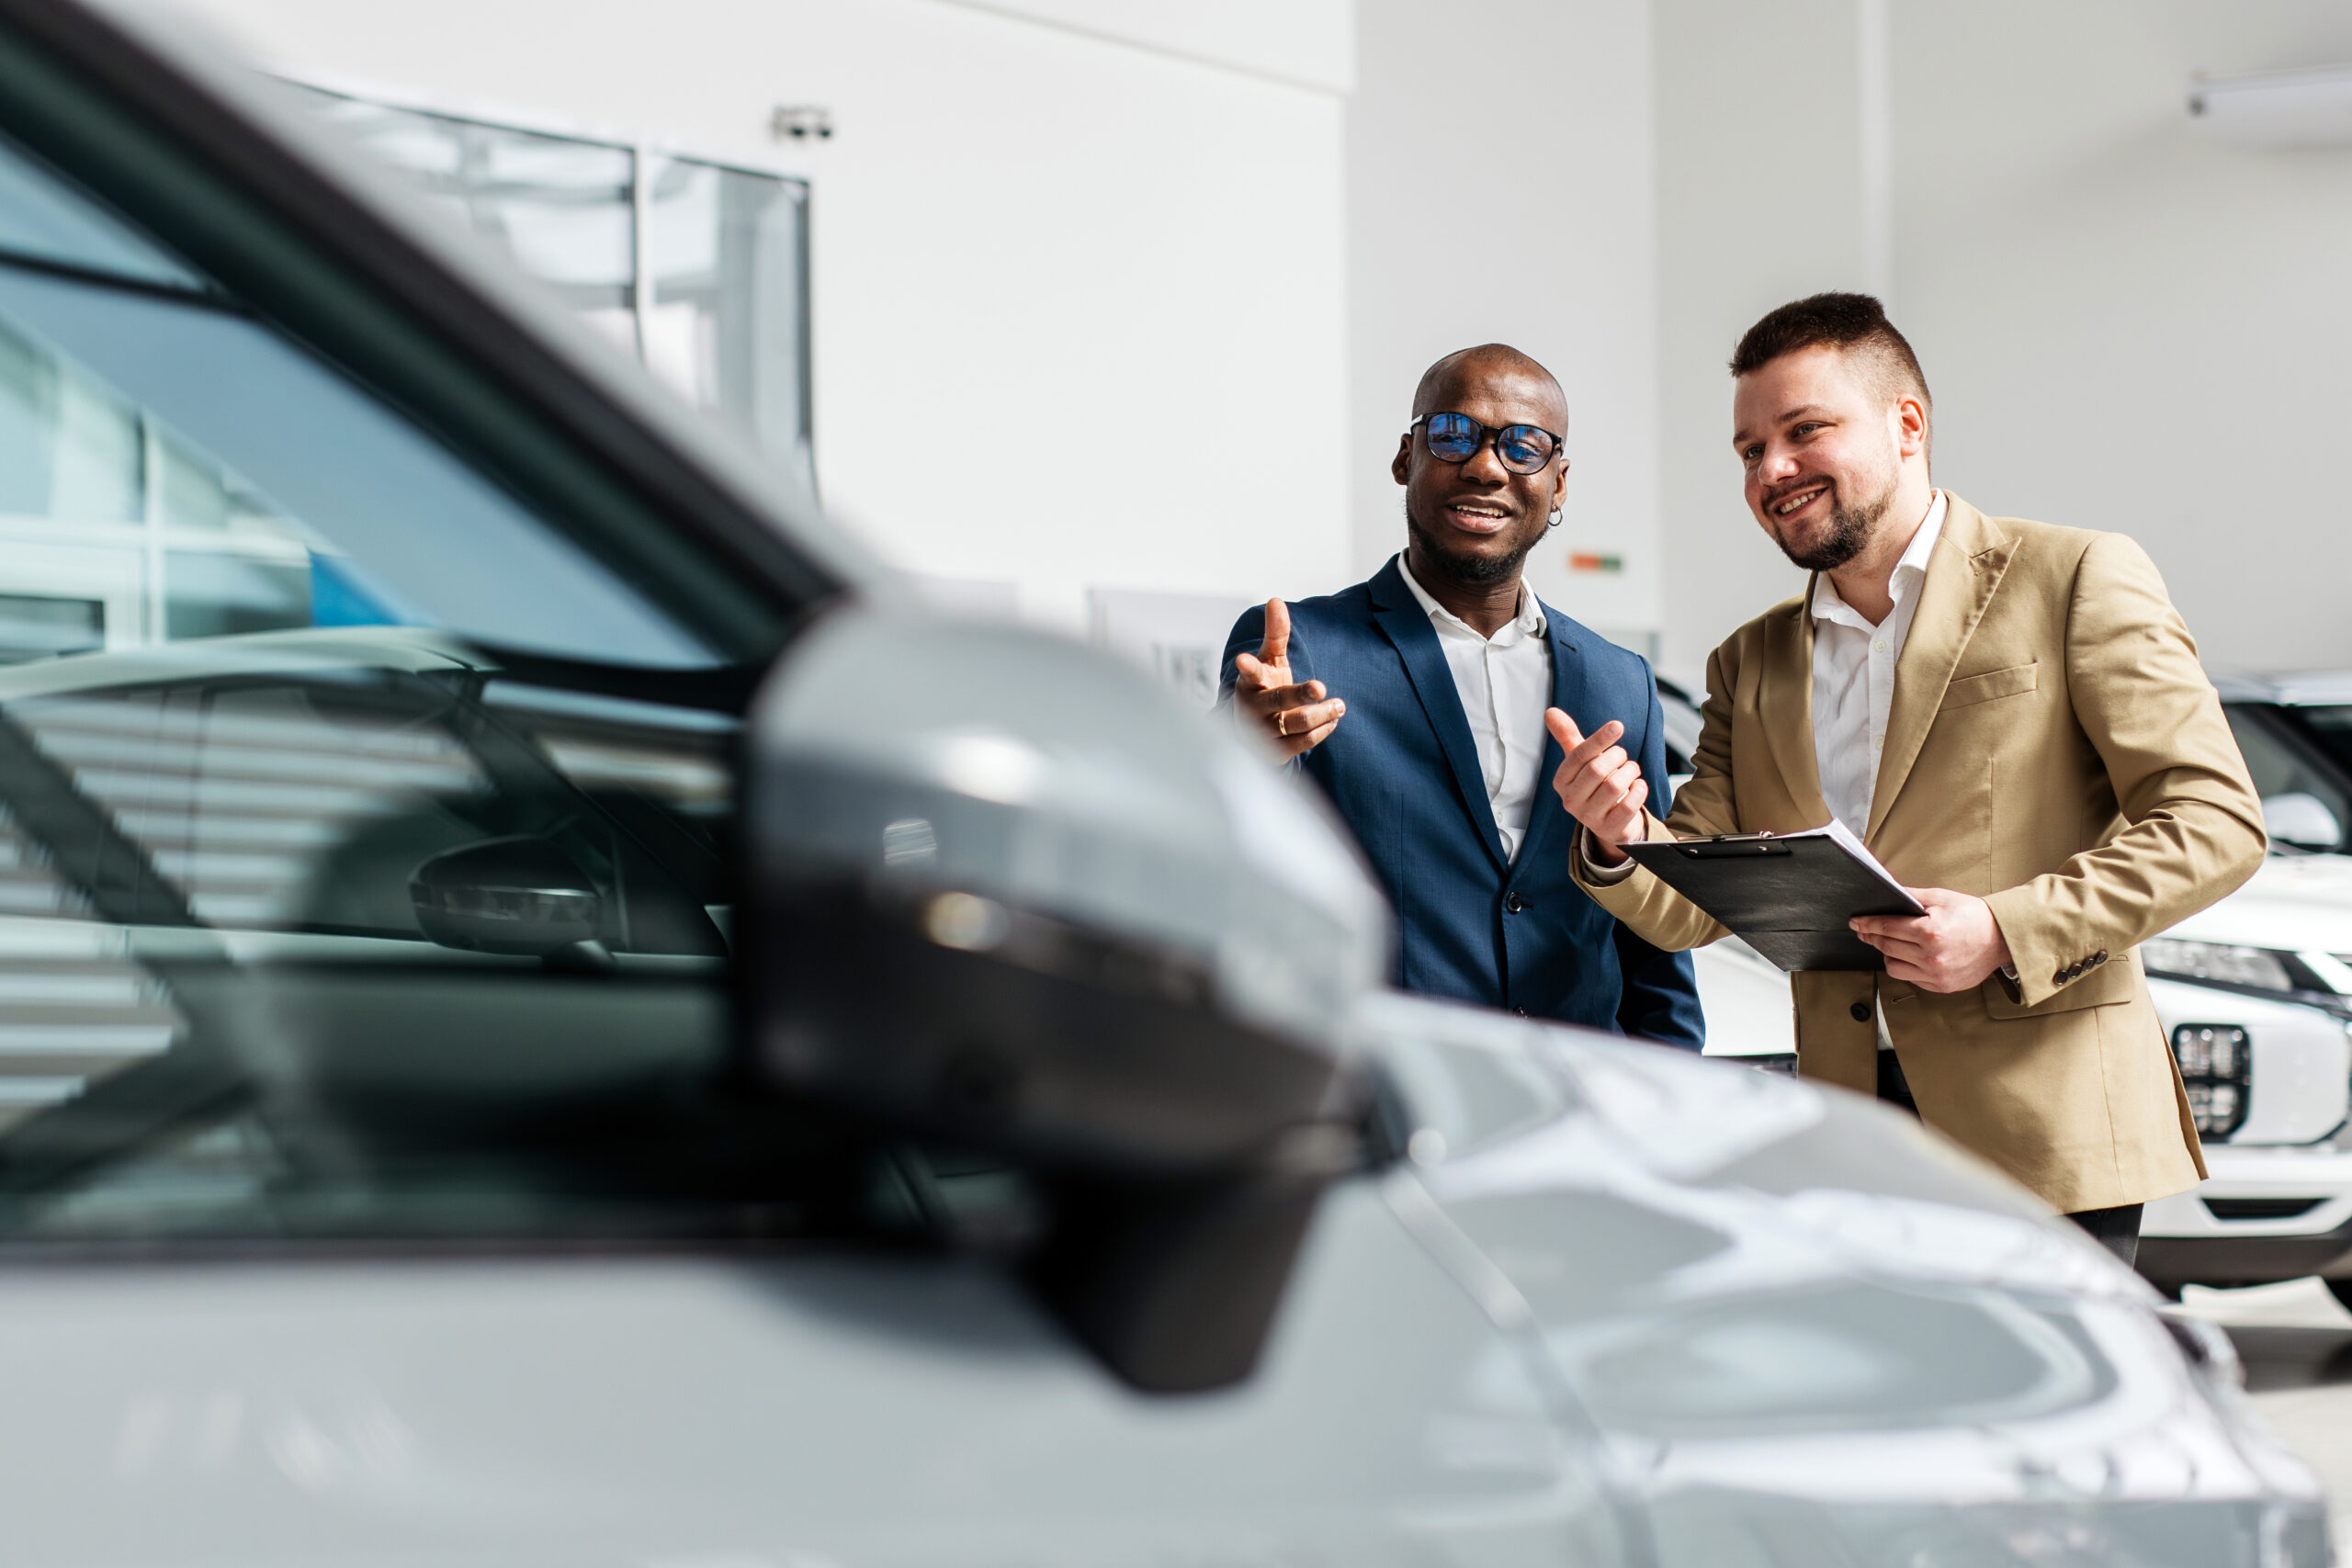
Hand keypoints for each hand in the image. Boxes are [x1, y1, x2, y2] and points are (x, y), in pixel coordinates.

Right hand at [1233, 598, 1343, 760]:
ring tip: (1340, 705)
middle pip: (1278, 700)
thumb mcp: (1270, 660)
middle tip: (1321, 686)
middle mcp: (1253, 708)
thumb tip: (1276, 600)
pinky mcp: (1276, 753)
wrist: (1253, 732)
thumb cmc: (1265, 687)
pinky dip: (1322, 729)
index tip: (1242, 659)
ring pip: (1296, 723)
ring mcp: (1263, 733)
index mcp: (1249, 682)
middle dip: (1300, 694)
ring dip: (1322, 714)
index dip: (1248, 666)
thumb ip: (1275, 633)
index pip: (1250, 672)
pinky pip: (1304, 742)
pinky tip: (1332, 719)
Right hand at [1546, 708, 1647, 864]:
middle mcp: (1570, 801)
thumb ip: (1567, 736)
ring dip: (1630, 772)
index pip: (1579, 756)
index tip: (1617, 726)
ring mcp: (1589, 818)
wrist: (1612, 821)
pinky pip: (1628, 805)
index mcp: (1561, 781)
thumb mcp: (1582, 760)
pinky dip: (1639, 790)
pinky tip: (1638, 786)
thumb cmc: (1596, 783)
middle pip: (1597, 770)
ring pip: (1615, 786)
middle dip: (1617, 757)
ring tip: (1631, 771)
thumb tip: (1550, 711)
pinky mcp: (1610, 830)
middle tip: (1623, 757)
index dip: (1599, 739)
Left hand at [1851, 888, 2012, 992]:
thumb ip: (1910, 896)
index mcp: (1930, 932)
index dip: (1866, 924)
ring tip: (1893, 943)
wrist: (2001, 938)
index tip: (1855, 922)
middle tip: (1865, 931)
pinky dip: (1906, 967)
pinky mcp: (1941, 986)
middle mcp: (1931, 957)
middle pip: (1886, 947)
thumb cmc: (1972, 915)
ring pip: (1893, 967)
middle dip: (1872, 937)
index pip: (1886, 927)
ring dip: (1888, 954)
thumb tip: (1885, 893)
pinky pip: (1910, 978)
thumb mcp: (1940, 898)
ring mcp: (1936, 975)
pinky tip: (1911, 956)